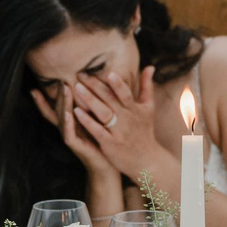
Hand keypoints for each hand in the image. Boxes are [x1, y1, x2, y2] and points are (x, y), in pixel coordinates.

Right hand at [35, 83, 120, 184]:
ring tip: (64, 89)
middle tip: (59, 79)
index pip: (53, 109)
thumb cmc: (100, 142)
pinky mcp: (77, 146)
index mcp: (70, 123)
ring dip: (63, 103)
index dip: (43, 100)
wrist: (106, 166)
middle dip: (58, 94)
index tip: (34, 88)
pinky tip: (68, 113)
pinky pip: (69, 133)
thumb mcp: (92, 121)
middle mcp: (67, 129)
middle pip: (58, 109)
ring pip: (63, 118)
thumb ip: (88, 107)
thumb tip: (90, 88)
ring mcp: (70, 137)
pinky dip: (68, 123)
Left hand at [72, 67, 174, 192]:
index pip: (126, 94)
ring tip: (76, 88)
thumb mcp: (148, 108)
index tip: (107, 72)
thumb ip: (146, 86)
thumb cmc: (145, 132)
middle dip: (95, 86)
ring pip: (103, 113)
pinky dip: (87, 120)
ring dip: (89, 100)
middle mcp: (127, 119)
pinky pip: (97, 130)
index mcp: (135, 109)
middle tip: (80, 74)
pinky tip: (75, 111)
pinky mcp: (110, 143)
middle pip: (110, 100)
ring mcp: (118, 132)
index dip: (118, 84)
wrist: (147, 160)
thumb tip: (150, 66)